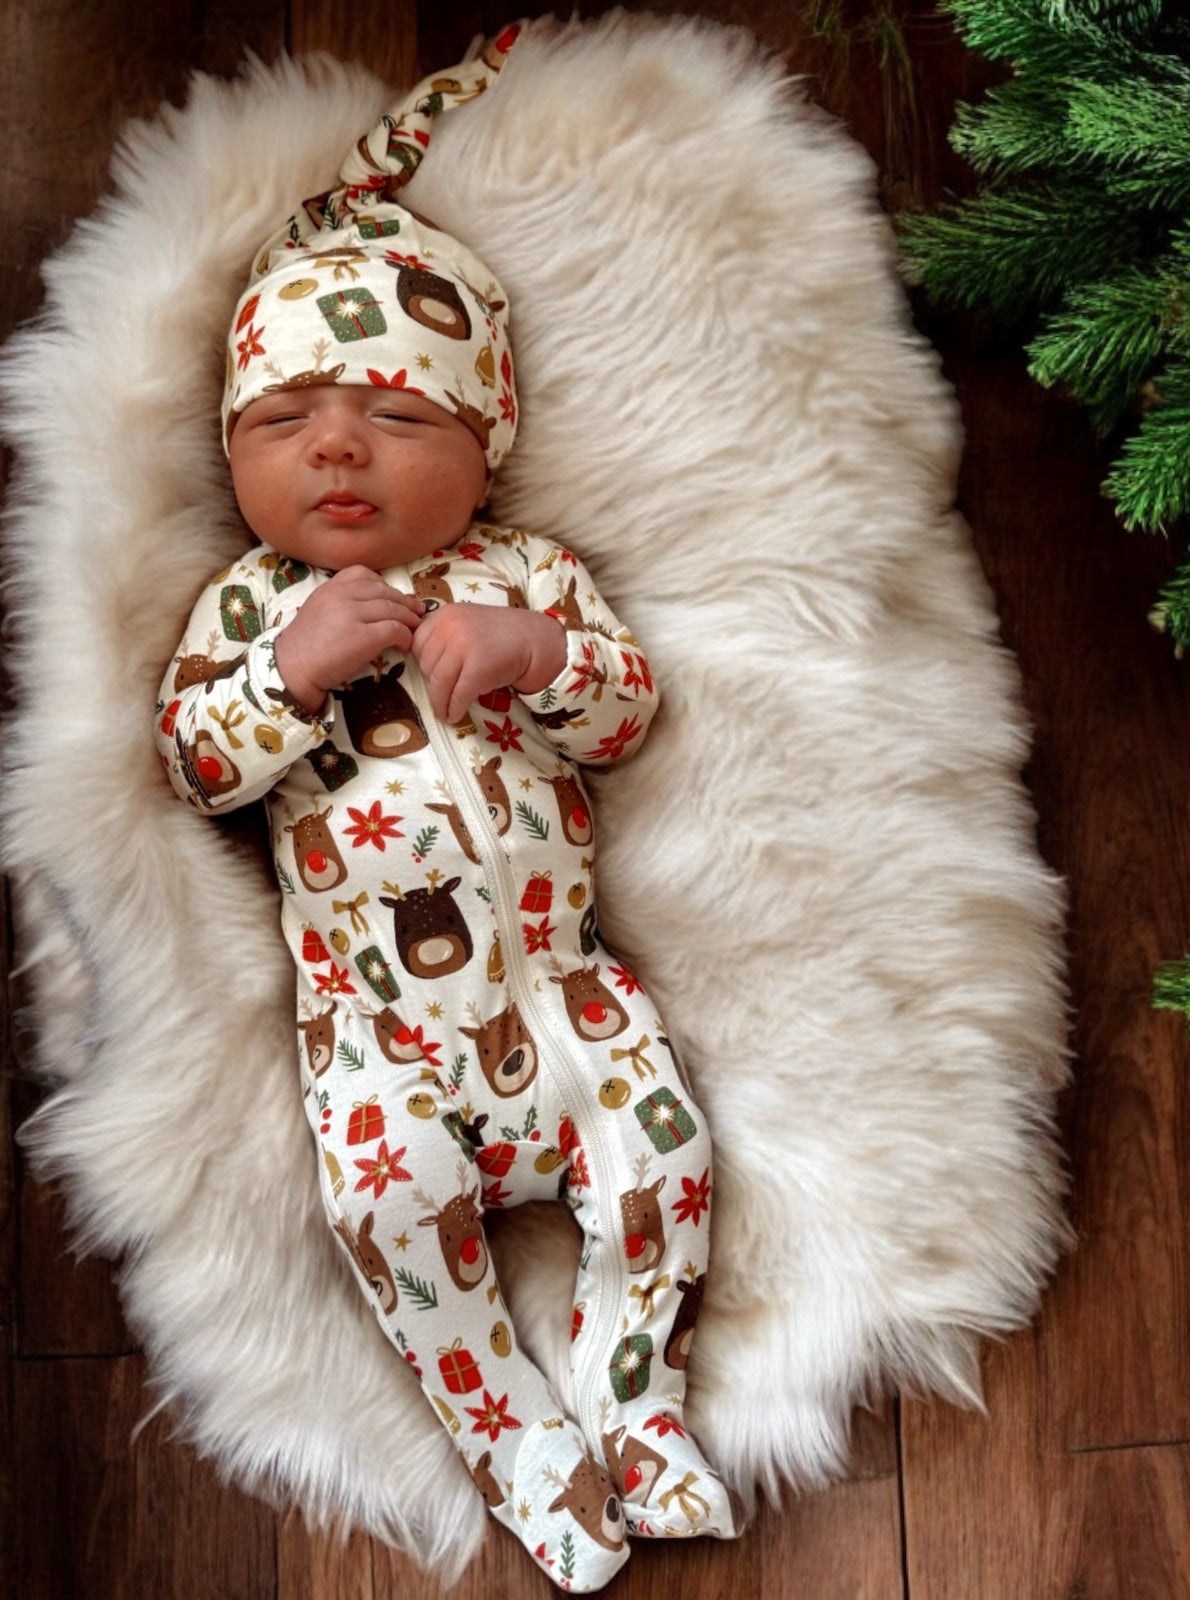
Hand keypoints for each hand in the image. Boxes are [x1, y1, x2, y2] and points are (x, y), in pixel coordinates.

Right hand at [274, 566, 423, 711]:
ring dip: (409, 619)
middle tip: (417, 611)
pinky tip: (404, 645)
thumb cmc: (305, 645)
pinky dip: (405, 636)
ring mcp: (353, 615)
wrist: (292, 668)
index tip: (393, 596)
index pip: (364, 574)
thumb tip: (370, 603)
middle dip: (404, 602)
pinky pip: (394, 629)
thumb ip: (339, 600)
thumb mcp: (317, 609)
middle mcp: (342, 596)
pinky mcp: (363, 637)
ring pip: (393, 609)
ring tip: (415, 628)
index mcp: (330, 588)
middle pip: (384, 592)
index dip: (385, 585)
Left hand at [411, 603, 567, 722]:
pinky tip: (455, 715)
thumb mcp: (468, 623)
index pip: (418, 643)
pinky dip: (453, 709)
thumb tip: (424, 666)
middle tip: (444, 693)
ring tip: (445, 712)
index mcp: (446, 614)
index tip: (433, 675)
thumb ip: (446, 635)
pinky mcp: (477, 669)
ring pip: (438, 683)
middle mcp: (451, 627)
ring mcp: (464, 646)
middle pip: (426, 664)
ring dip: (440, 703)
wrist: (536, 641)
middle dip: (433, 683)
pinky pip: (457, 695)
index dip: (424, 663)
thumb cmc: (502, 636)